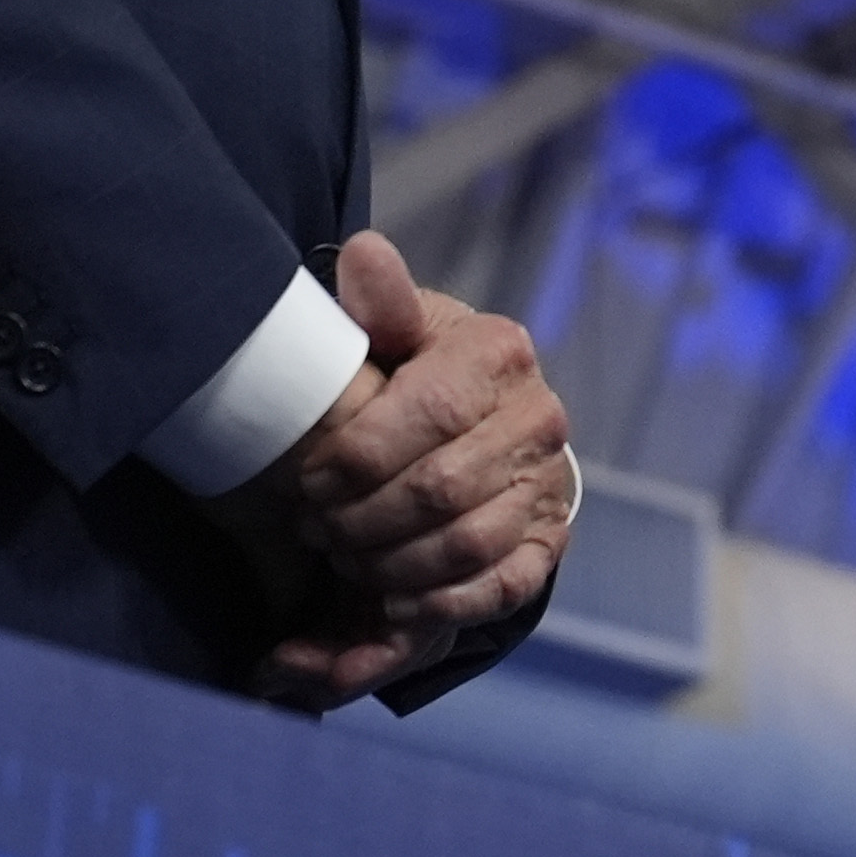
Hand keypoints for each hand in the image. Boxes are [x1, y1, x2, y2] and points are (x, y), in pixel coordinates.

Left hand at [240, 229, 575, 706]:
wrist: (487, 423)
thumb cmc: (419, 374)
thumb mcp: (396, 331)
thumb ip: (378, 302)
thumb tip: (363, 254)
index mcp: (498, 352)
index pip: (430, 411)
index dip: (358, 457)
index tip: (307, 481)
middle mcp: (538, 418)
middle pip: (443, 488)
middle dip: (363, 519)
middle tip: (315, 528)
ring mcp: (548, 485)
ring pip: (468, 543)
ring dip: (390, 563)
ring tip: (344, 558)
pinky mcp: (548, 542)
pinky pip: (499, 586)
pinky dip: (439, 601)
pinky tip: (389, 599)